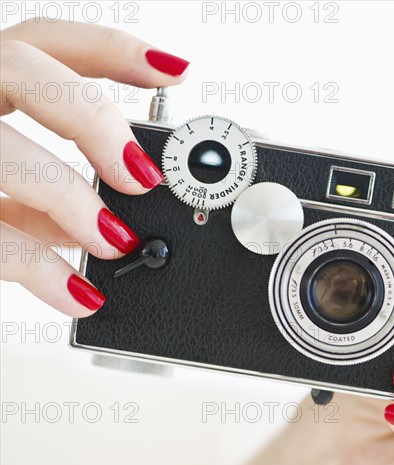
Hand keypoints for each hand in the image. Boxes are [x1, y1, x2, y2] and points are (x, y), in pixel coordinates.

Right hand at [1, 19, 188, 316]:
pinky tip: (81, 293)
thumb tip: (111, 220)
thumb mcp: (0, 180)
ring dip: (75, 202)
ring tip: (116, 242)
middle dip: (94, 118)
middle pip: (21, 68)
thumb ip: (45, 189)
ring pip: (7, 154)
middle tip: (142, 176)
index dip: (112, 49)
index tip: (174, 70)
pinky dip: (41, 269)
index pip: (43, 41)